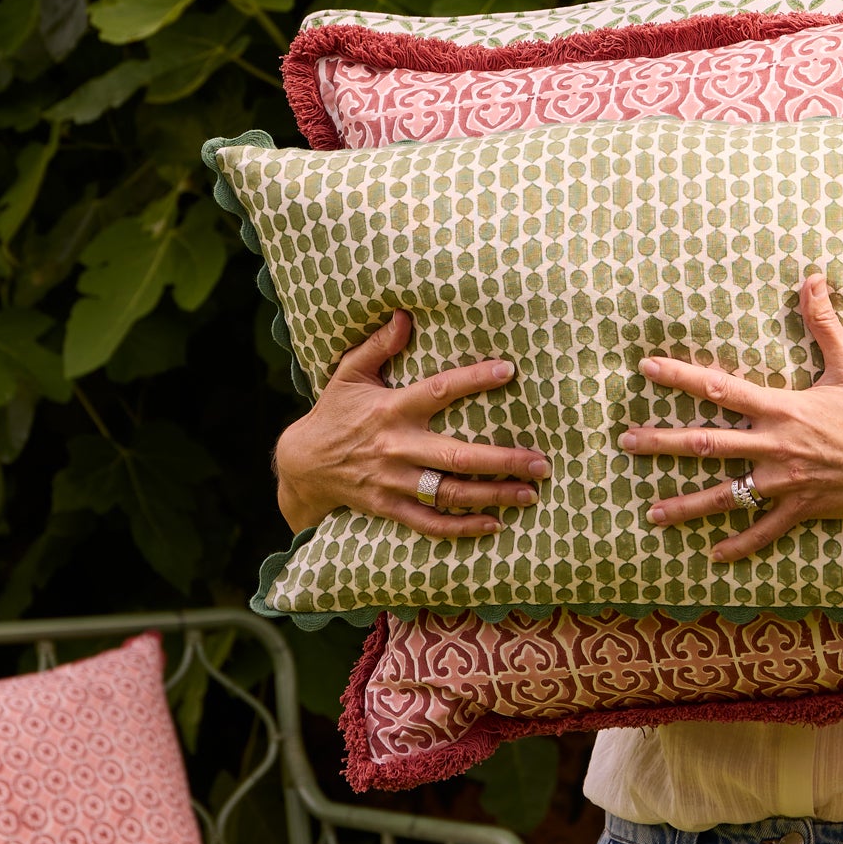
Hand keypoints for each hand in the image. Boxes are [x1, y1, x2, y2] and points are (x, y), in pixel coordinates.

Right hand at [274, 311, 548, 538]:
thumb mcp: (350, 374)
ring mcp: (393, 481)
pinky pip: (429, 522)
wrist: (302, 463)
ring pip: (449, 492)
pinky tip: (493, 525)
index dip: (472, 379)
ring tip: (530, 494)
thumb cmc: (334, 413)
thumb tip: (405, 315)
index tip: (507, 370)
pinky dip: (461, 528)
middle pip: (457, 456)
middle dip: (502, 460)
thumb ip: (378, 346)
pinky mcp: (388, 507)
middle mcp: (396, 447)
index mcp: (391, 409)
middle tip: (541, 463)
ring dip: (492, 495)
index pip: (438, 390)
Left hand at [618, 274, 842, 559]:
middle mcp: (775, 447)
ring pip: (725, 495)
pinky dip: (740, 545)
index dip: (681, 377)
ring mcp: (785, 483)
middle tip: (625, 442)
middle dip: (663, 443)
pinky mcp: (800, 509)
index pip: (720, 388)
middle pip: (707, 444)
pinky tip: (713, 556)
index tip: (647, 370)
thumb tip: (811, 279)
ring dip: (686, 505)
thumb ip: (824, 324)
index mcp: (782, 409)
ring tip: (652, 514)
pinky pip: (764, 530)